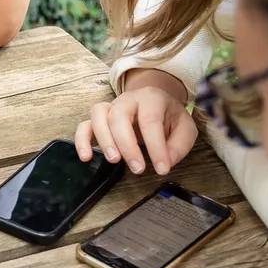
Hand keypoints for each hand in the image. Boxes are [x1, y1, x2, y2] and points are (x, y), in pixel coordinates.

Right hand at [74, 85, 196, 175]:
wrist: (154, 99)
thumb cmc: (168, 116)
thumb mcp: (185, 127)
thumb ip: (179, 145)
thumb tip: (165, 161)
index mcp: (152, 98)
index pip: (151, 121)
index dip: (156, 146)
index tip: (162, 169)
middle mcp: (128, 99)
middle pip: (119, 116)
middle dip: (128, 145)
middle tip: (138, 169)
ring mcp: (110, 107)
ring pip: (98, 116)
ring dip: (104, 139)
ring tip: (114, 160)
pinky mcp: (98, 119)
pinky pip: (84, 125)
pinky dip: (82, 140)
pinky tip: (86, 157)